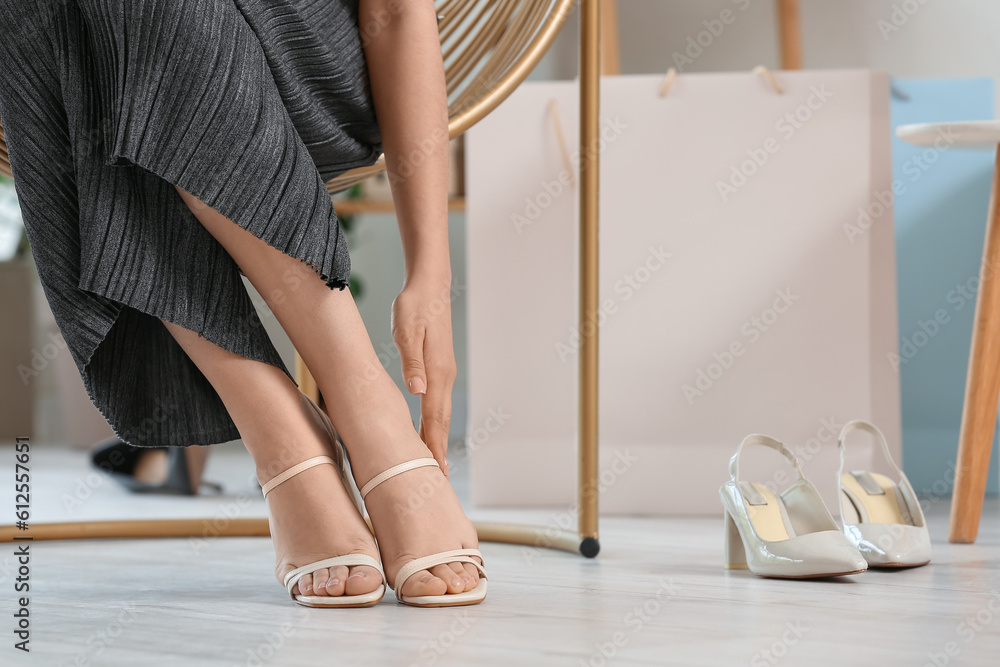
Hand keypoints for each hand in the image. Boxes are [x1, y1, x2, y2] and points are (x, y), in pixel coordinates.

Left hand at [391, 276, 456, 476]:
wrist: (430, 286)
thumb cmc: (414, 306)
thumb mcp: (406, 331)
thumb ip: (412, 362)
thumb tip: (418, 390)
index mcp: (436, 372)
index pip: (435, 417)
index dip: (434, 445)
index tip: (436, 471)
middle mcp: (444, 376)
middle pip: (441, 421)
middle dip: (439, 450)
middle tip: (440, 480)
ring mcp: (444, 372)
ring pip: (441, 413)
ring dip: (438, 438)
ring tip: (436, 464)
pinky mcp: (439, 367)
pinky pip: (438, 402)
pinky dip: (435, 421)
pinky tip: (428, 429)